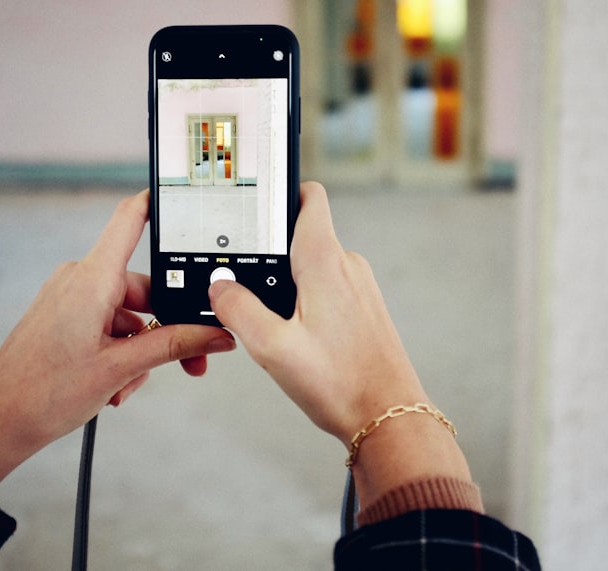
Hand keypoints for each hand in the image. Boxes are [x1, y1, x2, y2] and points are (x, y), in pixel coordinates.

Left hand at [0, 190, 234, 493]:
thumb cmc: (42, 394)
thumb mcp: (121, 369)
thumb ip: (176, 347)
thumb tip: (216, 335)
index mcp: (92, 279)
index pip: (130, 220)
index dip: (157, 202)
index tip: (184, 197)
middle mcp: (80, 281)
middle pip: (144, 287)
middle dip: (167, 328)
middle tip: (189, 362)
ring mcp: (69, 299)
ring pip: (128, 314)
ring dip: (139, 351)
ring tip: (126, 386)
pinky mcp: (63, 317)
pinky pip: (107, 325)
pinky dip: (119, 353)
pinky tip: (113, 385)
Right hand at [208, 182, 470, 506]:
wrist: (389, 417)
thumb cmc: (340, 384)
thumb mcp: (273, 349)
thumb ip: (238, 310)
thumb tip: (218, 285)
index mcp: (324, 260)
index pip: (308, 197)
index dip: (281, 191)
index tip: (256, 201)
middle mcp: (347, 264)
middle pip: (301, 236)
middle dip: (272, 258)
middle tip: (248, 293)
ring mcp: (359, 286)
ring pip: (312, 267)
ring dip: (288, 287)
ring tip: (276, 327)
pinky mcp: (365, 307)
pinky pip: (327, 289)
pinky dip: (307, 304)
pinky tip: (299, 339)